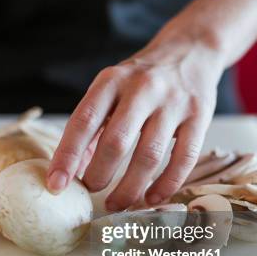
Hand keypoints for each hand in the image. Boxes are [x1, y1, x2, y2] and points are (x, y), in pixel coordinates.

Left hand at [47, 37, 224, 210]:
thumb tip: (72, 170)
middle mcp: (142, 89)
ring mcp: (173, 103)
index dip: (67, 156)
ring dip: (130, 188)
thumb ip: (91, 128)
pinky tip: (152, 199)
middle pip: (116, 142)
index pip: (83, 121)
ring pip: (149, 155)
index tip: (56, 185)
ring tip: (117, 204)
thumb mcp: (109, 91)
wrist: (190, 51)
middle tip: (91, 191)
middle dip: (99, 175)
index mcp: (111, 81)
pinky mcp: (200, 116)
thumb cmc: (139, 80)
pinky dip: (166, 184)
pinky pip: (184, 158)